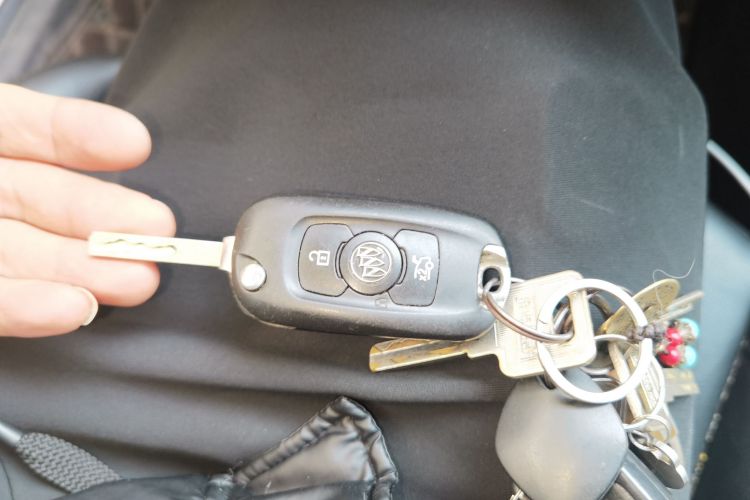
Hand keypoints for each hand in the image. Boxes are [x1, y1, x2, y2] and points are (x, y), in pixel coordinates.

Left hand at [0, 84, 174, 336]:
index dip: (76, 134)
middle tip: (158, 234)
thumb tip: (111, 138)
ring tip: (137, 281)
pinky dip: (30, 308)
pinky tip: (74, 307)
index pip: (21, 127)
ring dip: (84, 272)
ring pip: (22, 258)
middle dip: (104, 217)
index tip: (133, 143)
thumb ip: (12, 128)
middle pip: (37, 199)